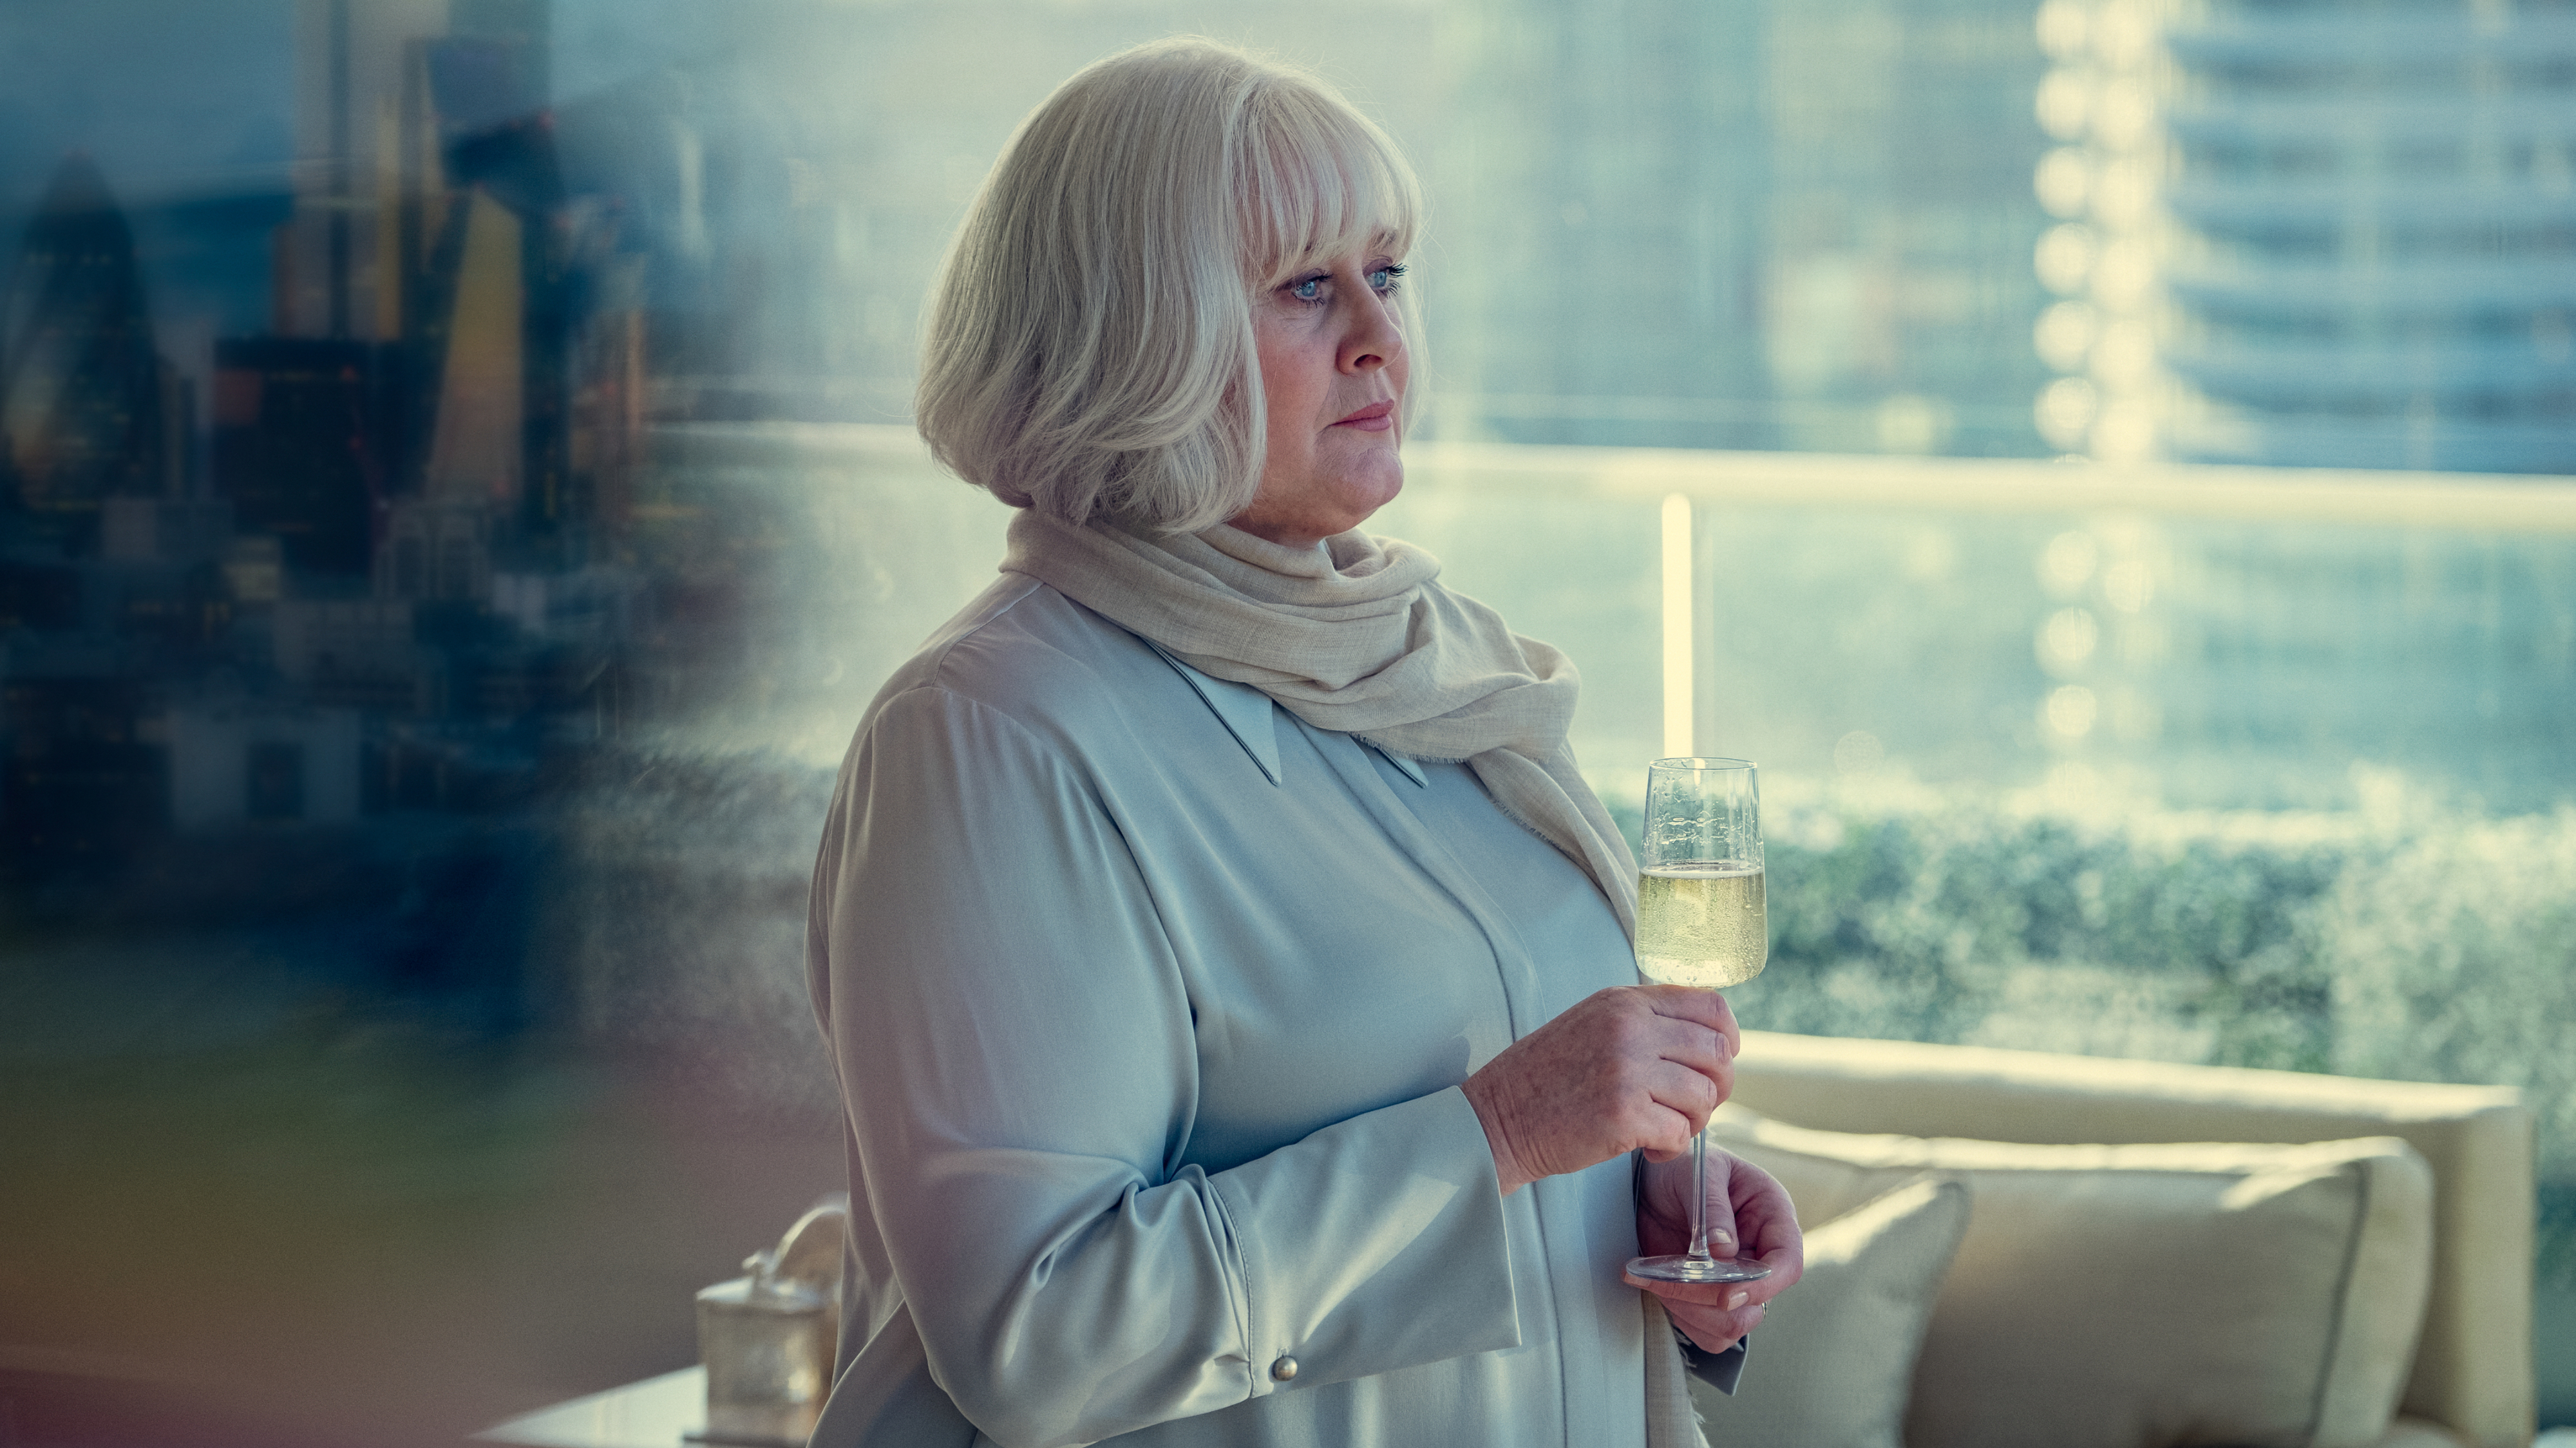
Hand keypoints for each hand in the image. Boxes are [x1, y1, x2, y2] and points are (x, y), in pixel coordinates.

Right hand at [1460, 985, 1738, 1194]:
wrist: (1498, 1118)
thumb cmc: (1548, 1078)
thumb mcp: (1594, 1024)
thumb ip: (1645, 1021)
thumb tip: (1711, 1036)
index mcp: (1625, 1002)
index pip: (1711, 1006)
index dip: (1727, 1038)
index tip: (1715, 1063)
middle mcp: (1630, 1029)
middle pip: (1717, 1052)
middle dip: (1718, 1087)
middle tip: (1692, 1107)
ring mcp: (1627, 1071)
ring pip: (1705, 1096)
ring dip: (1694, 1122)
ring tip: (1664, 1128)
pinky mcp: (1623, 1116)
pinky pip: (1681, 1133)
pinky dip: (1672, 1148)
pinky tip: (1648, 1147)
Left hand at [1626, 1146, 1802, 1352]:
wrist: (1652, 1178)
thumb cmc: (1685, 1166)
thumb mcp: (1701, 1174)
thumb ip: (1712, 1209)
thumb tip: (1724, 1251)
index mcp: (1773, 1217)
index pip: (1787, 1264)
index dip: (1762, 1285)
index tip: (1726, 1292)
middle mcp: (1760, 1254)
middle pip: (1754, 1304)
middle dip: (1708, 1298)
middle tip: (1666, 1278)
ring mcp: (1737, 1279)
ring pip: (1729, 1324)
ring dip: (1689, 1309)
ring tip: (1653, 1277)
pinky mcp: (1711, 1296)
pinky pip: (1706, 1330)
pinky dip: (1680, 1315)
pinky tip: (1655, 1285)